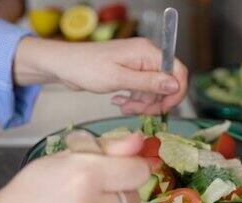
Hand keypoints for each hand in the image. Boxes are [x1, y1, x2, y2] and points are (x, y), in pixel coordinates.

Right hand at [0, 133, 149, 202]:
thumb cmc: (27, 194)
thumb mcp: (59, 160)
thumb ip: (103, 148)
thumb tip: (139, 141)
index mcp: (83, 175)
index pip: (138, 171)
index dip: (129, 170)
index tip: (117, 174)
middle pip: (133, 198)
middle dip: (116, 195)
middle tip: (89, 198)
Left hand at [14, 37, 187, 114]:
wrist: (64, 66)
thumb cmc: (86, 68)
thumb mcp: (118, 78)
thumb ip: (148, 82)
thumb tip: (175, 85)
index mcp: (147, 52)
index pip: (177, 70)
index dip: (176, 92)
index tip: (164, 109)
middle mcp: (146, 56)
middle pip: (166, 84)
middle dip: (154, 102)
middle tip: (136, 111)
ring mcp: (138, 65)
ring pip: (154, 91)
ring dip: (141, 104)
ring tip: (123, 107)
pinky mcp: (130, 74)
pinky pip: (141, 91)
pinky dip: (133, 100)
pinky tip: (119, 102)